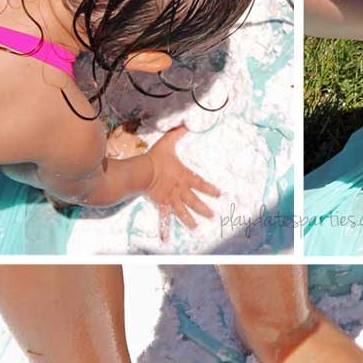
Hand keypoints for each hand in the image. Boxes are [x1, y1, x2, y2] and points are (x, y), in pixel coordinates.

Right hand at [146, 125, 219, 240]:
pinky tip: (165, 239)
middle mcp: (180, 190)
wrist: (142, 171)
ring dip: (189, 220)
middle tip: (212, 216)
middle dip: (204, 209)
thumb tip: (186, 124)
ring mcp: (171, 198)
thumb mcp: (168, 143)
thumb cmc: (156, 158)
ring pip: (182, 212)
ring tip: (195, 228)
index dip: (211, 189)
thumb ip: (178, 133)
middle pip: (195, 201)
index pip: (201, 183)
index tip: (220, 195)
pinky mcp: (161, 204)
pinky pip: (163, 218)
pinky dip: (163, 229)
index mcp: (184, 176)